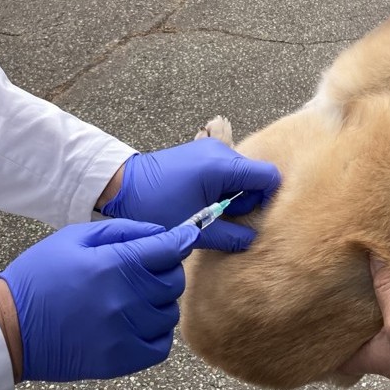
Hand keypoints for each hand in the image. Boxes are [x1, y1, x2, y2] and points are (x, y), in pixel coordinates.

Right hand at [0, 219, 199, 381]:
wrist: (9, 329)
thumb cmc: (38, 277)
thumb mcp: (73, 238)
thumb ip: (121, 231)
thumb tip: (159, 232)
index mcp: (113, 264)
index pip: (168, 249)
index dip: (182, 239)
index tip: (187, 235)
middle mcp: (125, 299)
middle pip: (173, 281)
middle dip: (166, 269)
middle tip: (147, 268)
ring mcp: (125, 333)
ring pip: (168, 313)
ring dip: (159, 302)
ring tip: (135, 297)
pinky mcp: (121, 360)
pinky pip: (160, 346)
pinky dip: (155, 332)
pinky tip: (136, 322)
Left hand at [100, 139, 280, 250]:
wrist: (120, 186)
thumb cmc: (154, 206)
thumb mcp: (195, 227)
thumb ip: (230, 236)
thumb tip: (251, 241)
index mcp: (221, 165)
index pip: (268, 176)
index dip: (267, 199)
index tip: (249, 218)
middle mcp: (218, 151)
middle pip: (254, 176)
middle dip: (246, 201)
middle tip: (222, 218)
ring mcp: (208, 149)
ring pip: (239, 175)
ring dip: (232, 196)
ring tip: (208, 212)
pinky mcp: (198, 152)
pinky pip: (223, 170)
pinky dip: (220, 188)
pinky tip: (202, 202)